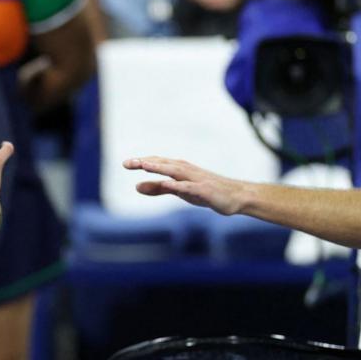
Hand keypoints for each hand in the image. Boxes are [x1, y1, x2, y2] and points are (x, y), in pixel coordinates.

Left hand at [124, 156, 245, 214]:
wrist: (235, 197)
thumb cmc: (205, 191)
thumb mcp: (178, 190)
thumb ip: (157, 188)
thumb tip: (136, 186)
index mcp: (180, 169)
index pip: (158, 163)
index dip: (142, 162)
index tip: (125, 163)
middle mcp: (187, 171)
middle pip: (164, 164)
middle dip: (146, 162)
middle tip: (128, 163)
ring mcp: (197, 180)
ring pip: (176, 171)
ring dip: (160, 168)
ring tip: (145, 165)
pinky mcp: (205, 190)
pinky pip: (190, 187)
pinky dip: (178, 184)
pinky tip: (167, 184)